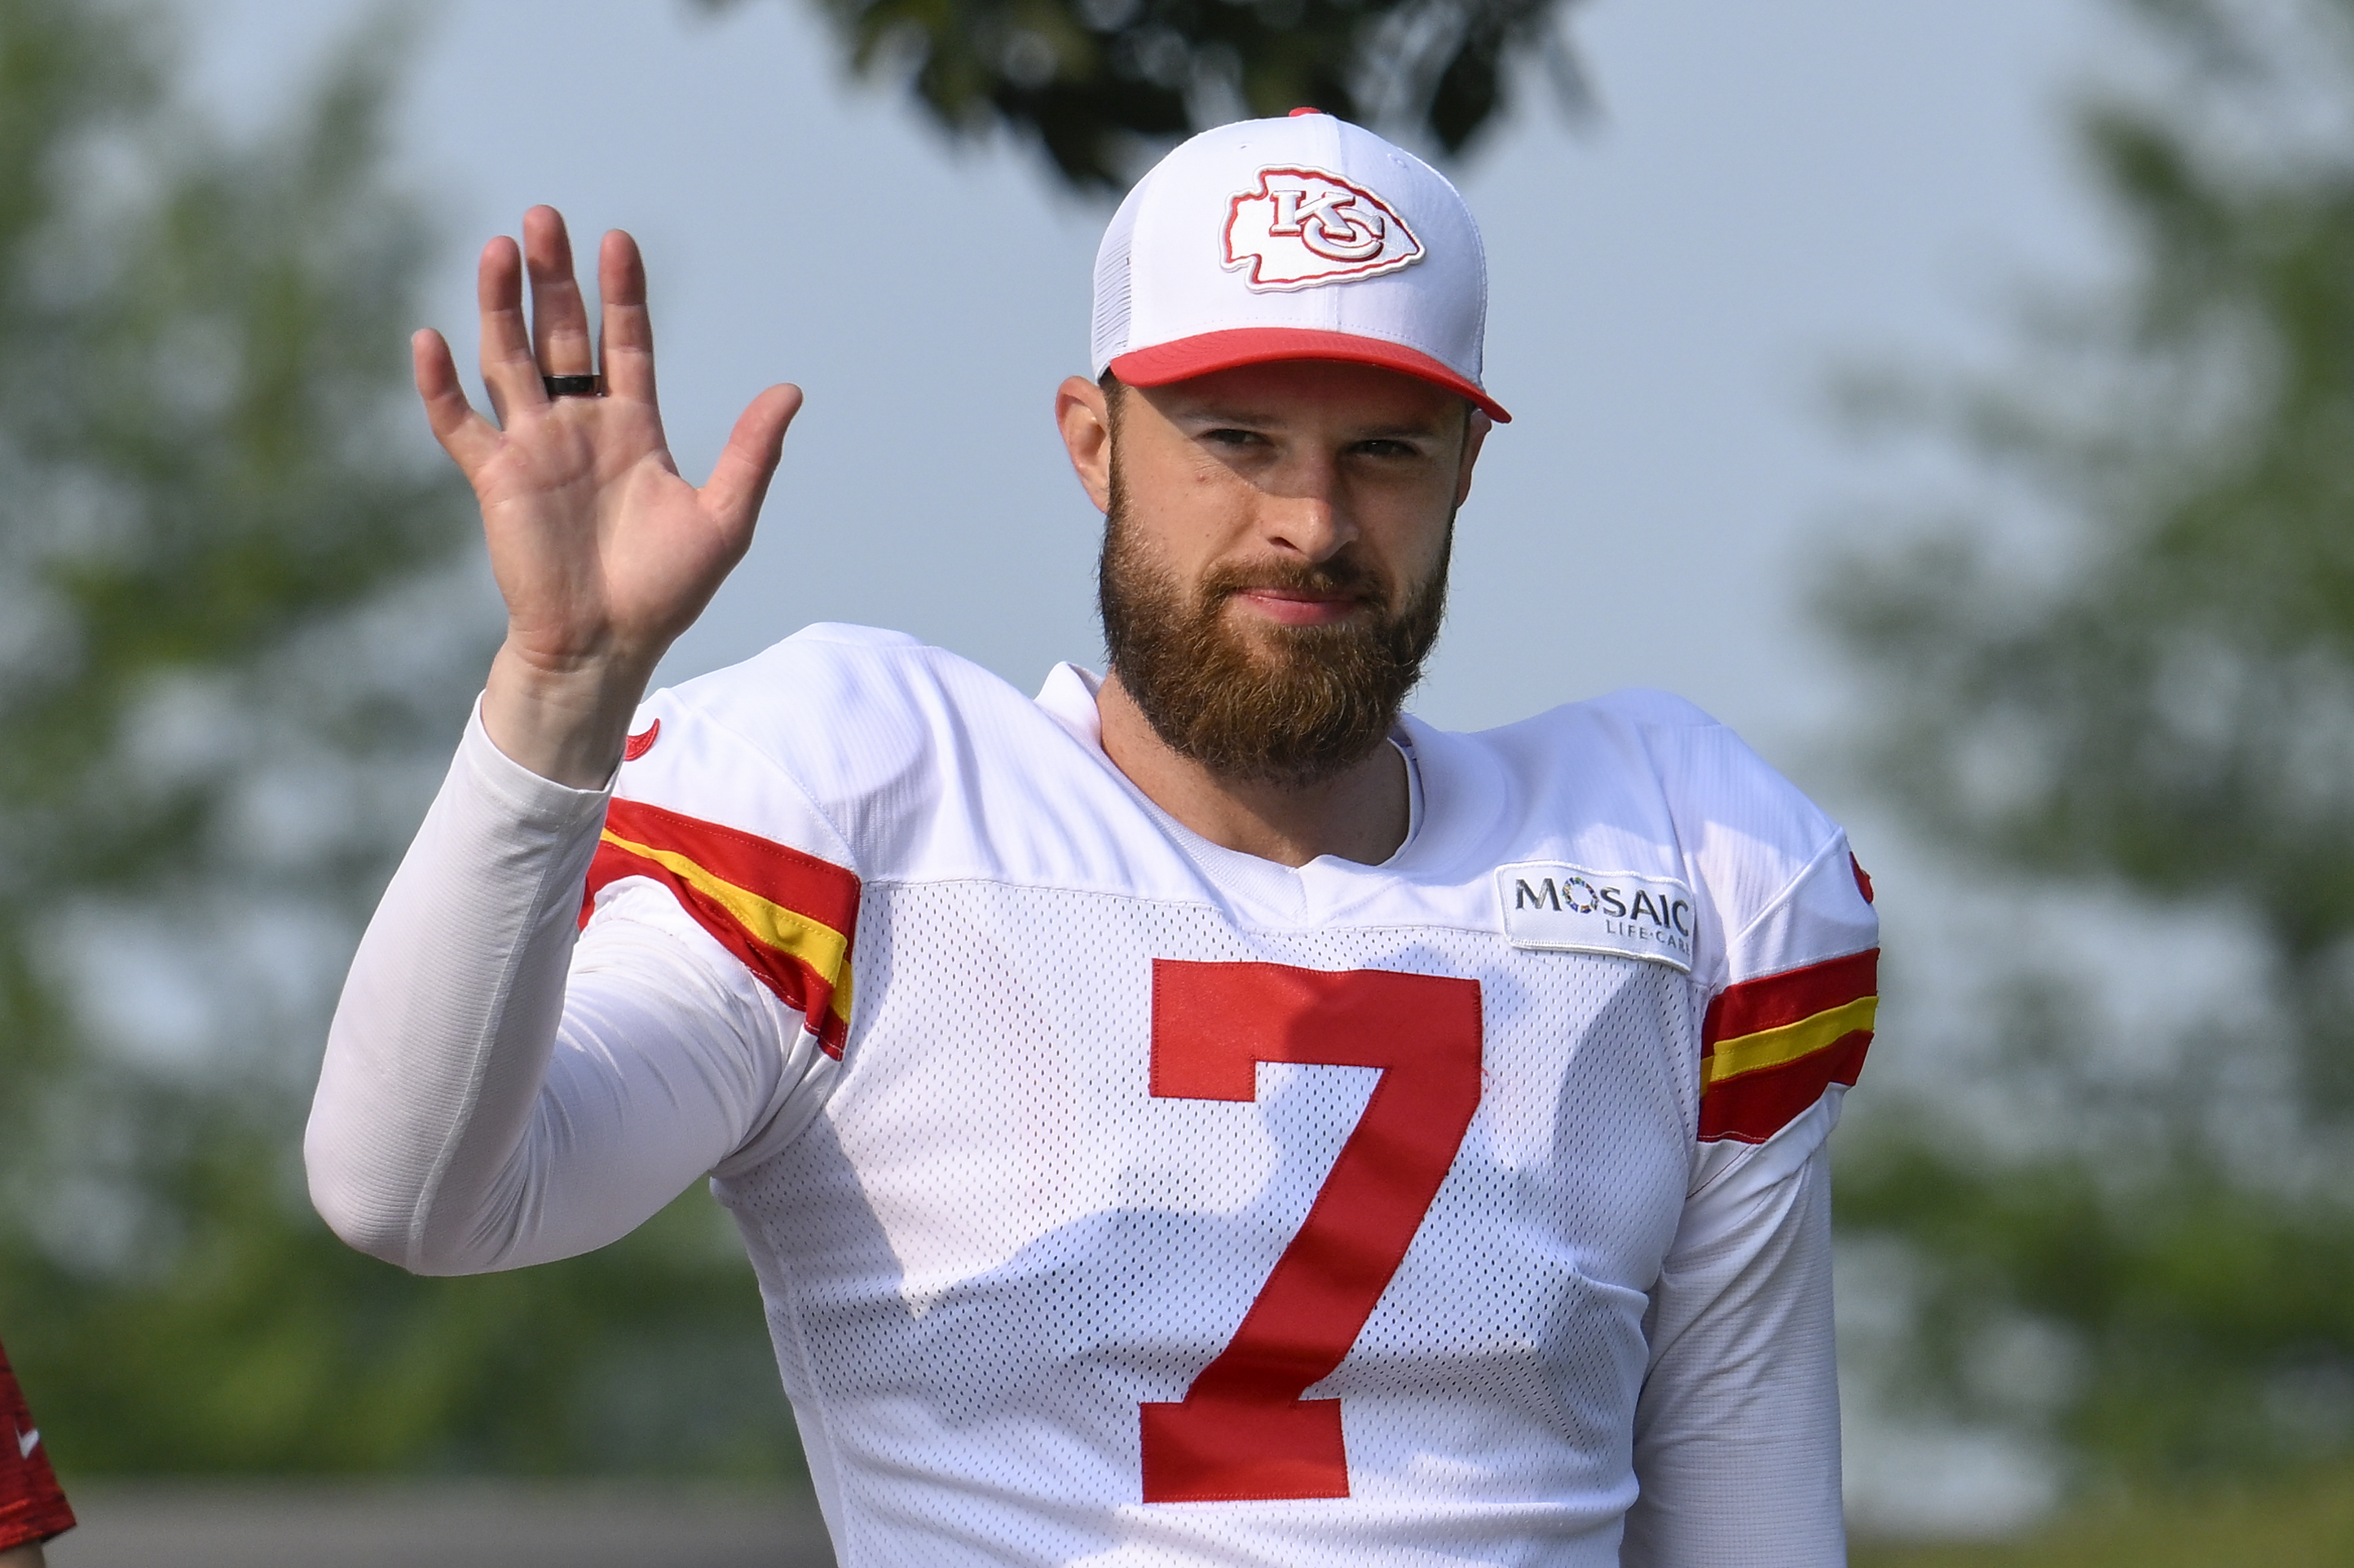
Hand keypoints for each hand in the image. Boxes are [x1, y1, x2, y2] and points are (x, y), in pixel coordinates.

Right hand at [414, 206, 801, 785]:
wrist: (605, 647)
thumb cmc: (665, 591)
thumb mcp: (725, 518)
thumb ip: (751, 452)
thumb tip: (791, 389)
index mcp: (633, 428)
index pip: (625, 342)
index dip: (621, 293)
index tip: (618, 240)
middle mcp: (580, 426)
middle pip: (560, 334)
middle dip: (552, 278)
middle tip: (544, 217)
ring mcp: (533, 448)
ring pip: (508, 360)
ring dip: (499, 306)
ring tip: (498, 249)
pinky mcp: (494, 479)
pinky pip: (459, 424)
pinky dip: (440, 385)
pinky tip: (430, 338)